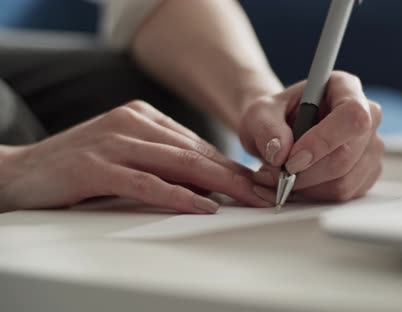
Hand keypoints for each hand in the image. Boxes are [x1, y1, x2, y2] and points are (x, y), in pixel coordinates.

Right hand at [0, 101, 273, 213]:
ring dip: (219, 184)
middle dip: (236, 175)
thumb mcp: (126, 156)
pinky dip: (178, 195)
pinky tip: (202, 206)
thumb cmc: (78, 168)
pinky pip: (145, 182)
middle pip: (195, 153)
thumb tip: (209, 185)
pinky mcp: (95, 166)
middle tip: (266, 193)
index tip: (259, 183)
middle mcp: (131, 123)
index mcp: (142, 117)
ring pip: (178, 163)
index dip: (232, 166)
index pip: (197, 145)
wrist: (19, 172)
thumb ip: (162, 163)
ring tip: (248, 199)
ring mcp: (113, 142)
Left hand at [239, 71, 383, 201]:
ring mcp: (371, 146)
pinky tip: (300, 183)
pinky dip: (316, 195)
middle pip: (347, 155)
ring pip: (345, 181)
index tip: (292, 160)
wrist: (278, 133)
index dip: (323, 141)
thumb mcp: (259, 114)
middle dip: (306, 173)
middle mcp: (367, 115)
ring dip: (307, 188)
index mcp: (345, 87)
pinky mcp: (367, 173)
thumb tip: (279, 152)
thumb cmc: (273, 117)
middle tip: (277, 173)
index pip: (352, 115)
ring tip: (284, 177)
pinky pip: (345, 194)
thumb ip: (266, 128)